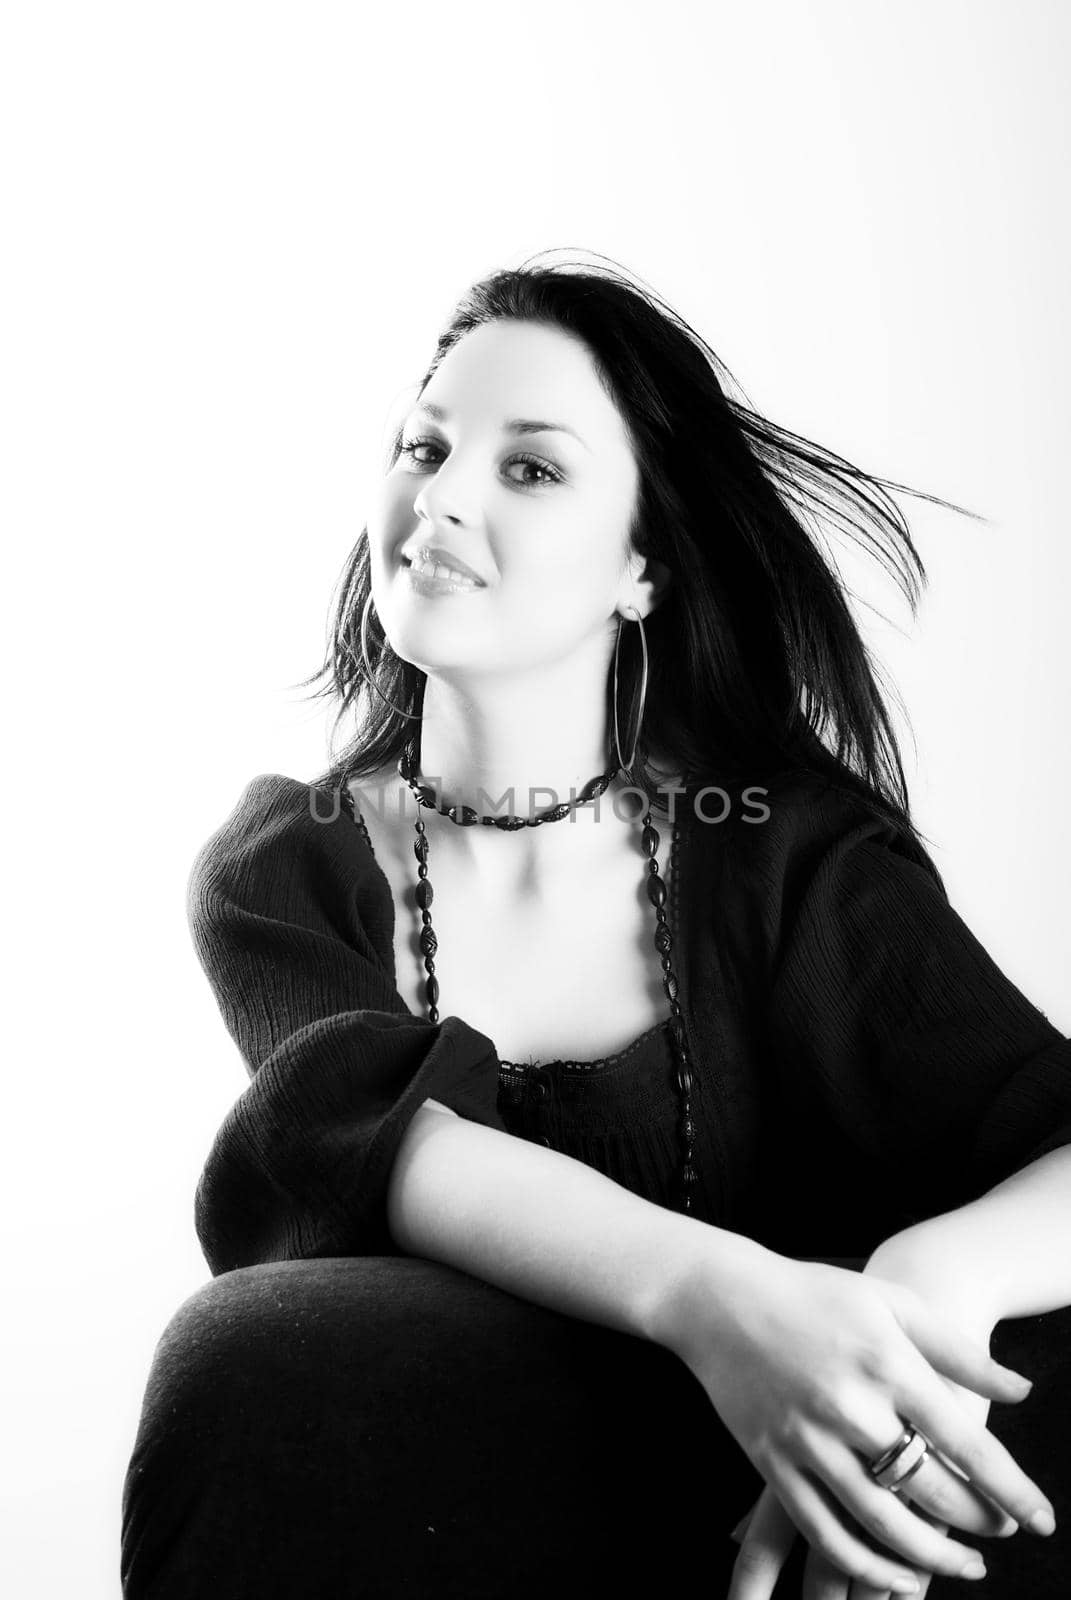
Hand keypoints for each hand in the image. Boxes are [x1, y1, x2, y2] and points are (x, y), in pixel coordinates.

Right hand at [661, 1250, 1045, 1593]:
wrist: (721, 1299)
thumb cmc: (816, 1294)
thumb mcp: (892, 1303)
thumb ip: (958, 1351)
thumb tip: (1021, 1391)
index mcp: (886, 1363)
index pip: (965, 1442)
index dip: (1011, 1488)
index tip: (1043, 1519)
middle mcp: (849, 1407)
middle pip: (930, 1488)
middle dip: (979, 1522)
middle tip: (1005, 1533)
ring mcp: (807, 1440)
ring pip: (881, 1523)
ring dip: (932, 1557)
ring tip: (967, 1568)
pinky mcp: (773, 1464)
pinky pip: (824, 1532)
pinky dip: (866, 1565)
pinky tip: (898, 1577)